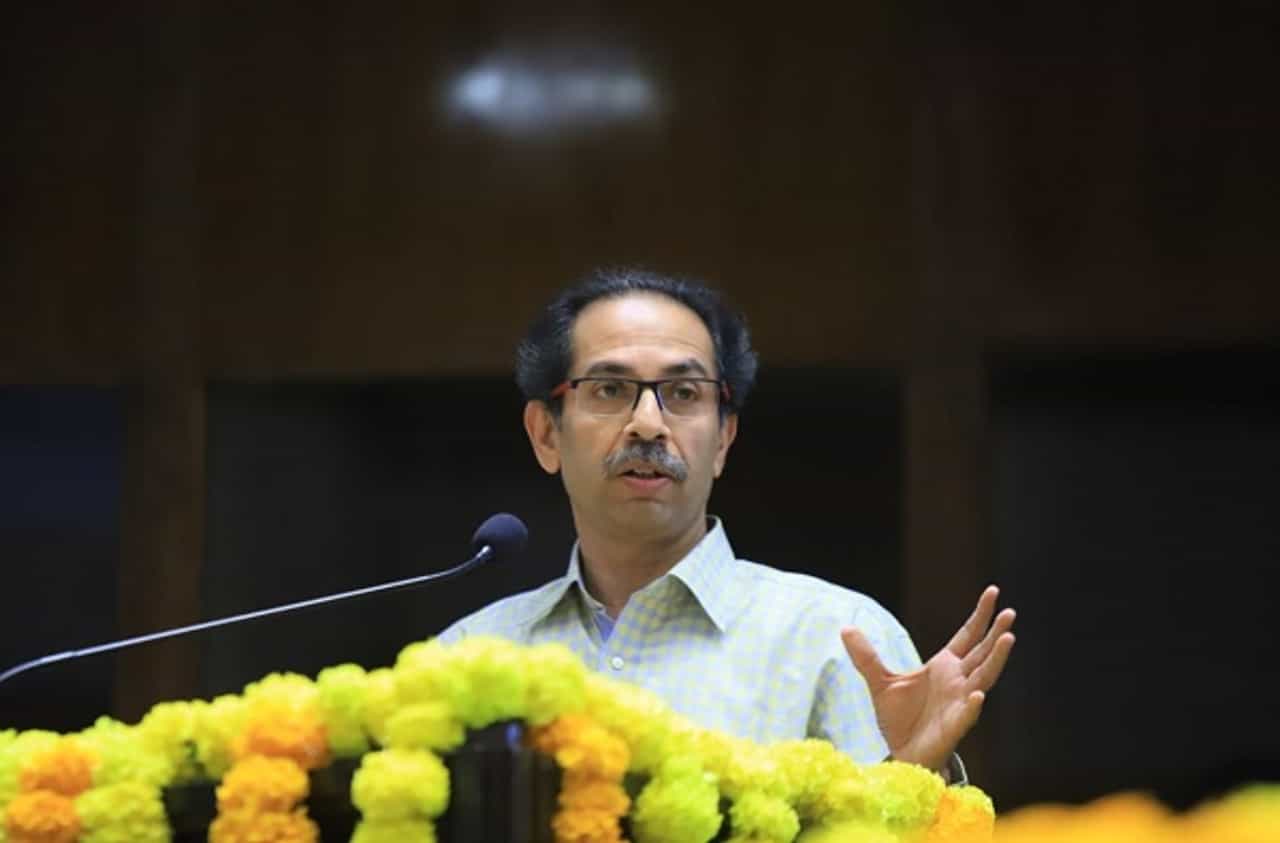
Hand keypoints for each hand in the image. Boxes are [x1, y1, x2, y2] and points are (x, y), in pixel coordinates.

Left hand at [841, 586, 1015, 772]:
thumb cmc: (899, 719)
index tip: (993, 592)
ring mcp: (960, 703)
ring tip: (1008, 638)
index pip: (967, 635)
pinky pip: (967, 713)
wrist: (902, 754)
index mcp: (944, 666)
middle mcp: (958, 681)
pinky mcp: (955, 726)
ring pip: (984, 678)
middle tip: (1010, 612)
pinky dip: (973, 704)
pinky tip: (979, 694)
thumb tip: (845, 628)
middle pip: (982, 652)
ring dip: (996, 659)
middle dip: (996, 632)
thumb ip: (866, 656)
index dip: (980, 615)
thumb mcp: (879, 682)